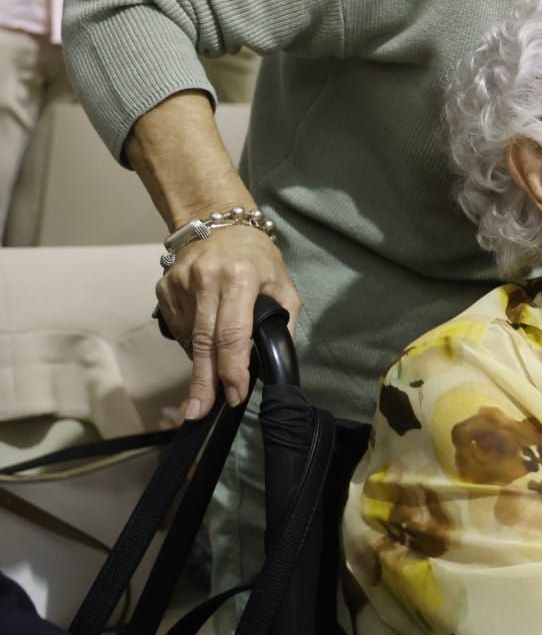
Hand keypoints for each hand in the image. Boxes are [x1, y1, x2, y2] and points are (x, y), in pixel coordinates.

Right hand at [157, 224, 301, 420]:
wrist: (218, 222)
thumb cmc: (257, 257)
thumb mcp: (282, 284)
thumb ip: (283, 320)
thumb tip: (274, 360)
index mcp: (240, 278)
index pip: (233, 334)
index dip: (232, 369)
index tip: (234, 395)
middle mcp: (207, 279)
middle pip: (204, 342)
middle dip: (203, 382)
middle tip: (198, 412)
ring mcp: (181, 283)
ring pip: (188, 338)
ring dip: (199, 364)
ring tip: (207, 383)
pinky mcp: (164, 286)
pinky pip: (178, 327)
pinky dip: (190, 343)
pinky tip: (202, 343)